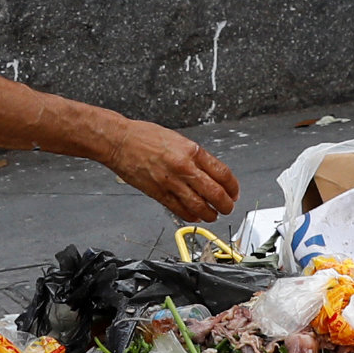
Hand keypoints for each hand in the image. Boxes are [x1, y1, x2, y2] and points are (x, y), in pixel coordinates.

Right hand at [100, 119, 239, 222]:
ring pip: (199, 206)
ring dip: (210, 214)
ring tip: (213, 215)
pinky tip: (195, 216)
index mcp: (192, 151)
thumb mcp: (177, 139)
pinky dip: (190, 215)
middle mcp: (184, 167)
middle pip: (215, 193)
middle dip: (226, 204)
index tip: (234, 192)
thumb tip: (209, 172)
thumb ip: (194, 156)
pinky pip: (180, 209)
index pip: (222, 173)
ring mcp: (171, 182)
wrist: (119, 141)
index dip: (233, 187)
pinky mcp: (158, 193)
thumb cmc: (144, 136)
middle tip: (228, 207)